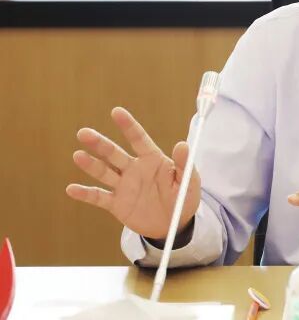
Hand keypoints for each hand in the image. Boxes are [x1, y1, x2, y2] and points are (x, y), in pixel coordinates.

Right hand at [65, 107, 200, 239]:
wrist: (173, 225)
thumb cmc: (183, 198)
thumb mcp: (189, 181)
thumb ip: (184, 164)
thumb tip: (183, 144)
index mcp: (152, 160)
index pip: (139, 139)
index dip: (128, 125)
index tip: (116, 111)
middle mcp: (134, 169)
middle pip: (114, 154)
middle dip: (100, 144)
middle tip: (84, 133)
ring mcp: (124, 186)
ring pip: (104, 172)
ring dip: (91, 165)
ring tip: (78, 155)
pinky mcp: (117, 204)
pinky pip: (99, 197)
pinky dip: (85, 194)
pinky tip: (72, 189)